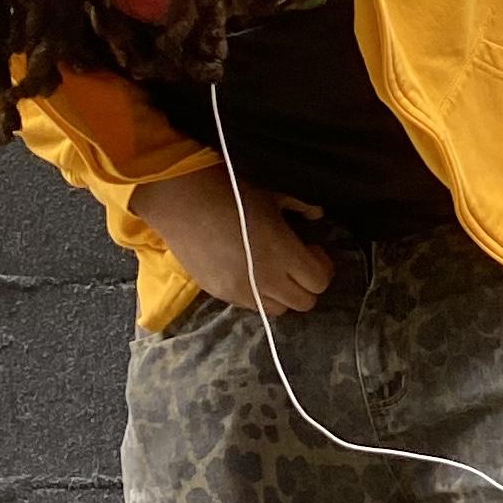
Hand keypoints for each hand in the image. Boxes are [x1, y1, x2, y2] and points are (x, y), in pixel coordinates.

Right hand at [133, 164, 332, 314]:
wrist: (181, 201)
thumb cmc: (230, 192)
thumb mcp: (271, 195)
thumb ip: (300, 206)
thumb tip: (317, 214)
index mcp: (282, 253)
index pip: (319, 281)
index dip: (321, 267)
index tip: (312, 249)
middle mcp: (265, 279)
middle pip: (304, 302)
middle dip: (307, 284)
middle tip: (298, 263)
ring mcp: (241, 291)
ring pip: (278, 310)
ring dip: (284, 294)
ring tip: (275, 272)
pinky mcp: (220, 295)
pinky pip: (251, 306)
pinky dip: (259, 295)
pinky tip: (251, 272)